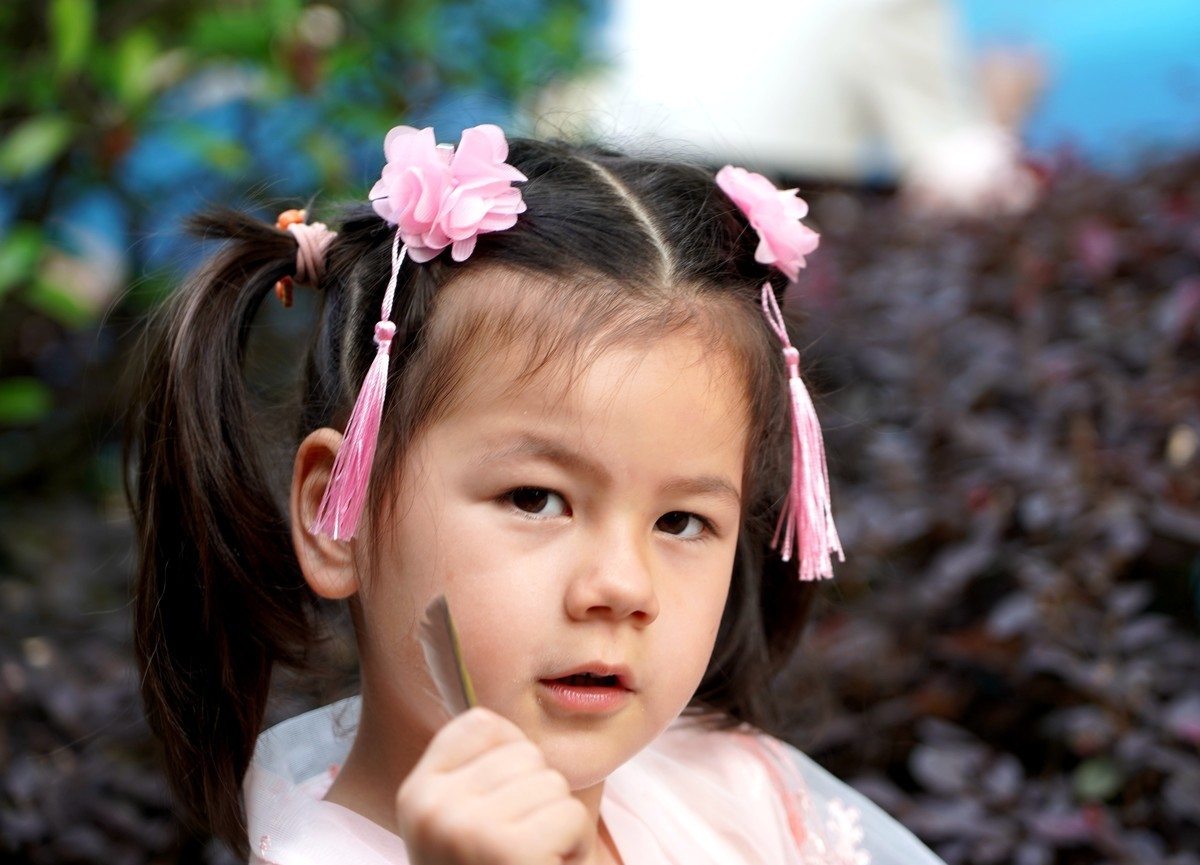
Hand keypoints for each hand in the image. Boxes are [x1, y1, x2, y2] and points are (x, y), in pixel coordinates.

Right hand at [397, 708, 592, 864]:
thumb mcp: (457, 822)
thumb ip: (473, 774)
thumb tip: (509, 725)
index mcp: (416, 793)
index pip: (482, 723)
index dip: (512, 758)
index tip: (504, 808)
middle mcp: (432, 806)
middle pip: (526, 754)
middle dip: (540, 800)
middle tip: (519, 849)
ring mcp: (467, 827)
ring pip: (553, 784)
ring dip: (559, 827)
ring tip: (532, 861)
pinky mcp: (509, 850)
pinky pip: (571, 815)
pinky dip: (575, 848)